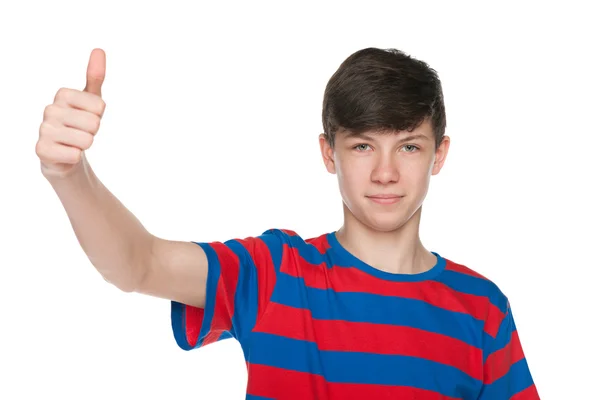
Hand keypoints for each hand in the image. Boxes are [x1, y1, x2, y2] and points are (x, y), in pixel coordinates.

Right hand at [36, 48, 106, 178]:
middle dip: (93, 132)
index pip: (99, 106)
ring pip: (87, 140)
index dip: (98, 116)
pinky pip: (75, 155)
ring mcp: (43, 129)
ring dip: (84, 145)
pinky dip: (75, 157)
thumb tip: (99, 50)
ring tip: (73, 142)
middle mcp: (50, 109)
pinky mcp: (41, 150)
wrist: (64, 154)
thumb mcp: (91, 100)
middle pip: (94, 123)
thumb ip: (95, 76)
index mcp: (62, 94)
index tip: (86, 117)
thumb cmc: (79, 124)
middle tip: (81, 132)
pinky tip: (65, 153)